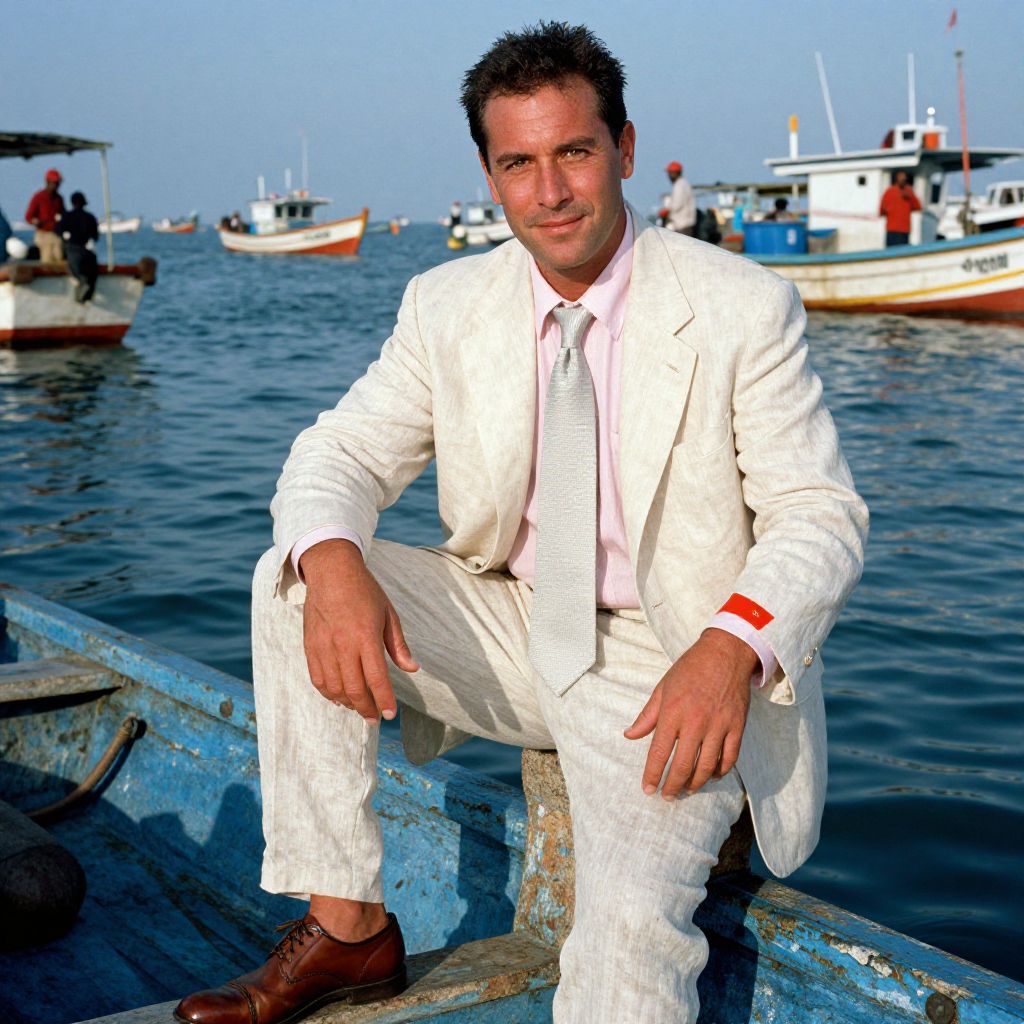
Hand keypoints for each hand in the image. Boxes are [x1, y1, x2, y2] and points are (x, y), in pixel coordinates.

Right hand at [300, 540, 418, 720]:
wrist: (331, 572)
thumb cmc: (364, 591)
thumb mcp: (388, 614)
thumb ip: (398, 645)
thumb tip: (412, 668)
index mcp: (366, 636)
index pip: (376, 678)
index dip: (384, 700)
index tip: (389, 715)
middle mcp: (343, 645)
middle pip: (354, 689)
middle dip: (367, 709)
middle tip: (375, 718)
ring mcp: (324, 647)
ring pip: (334, 688)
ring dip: (348, 704)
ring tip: (360, 708)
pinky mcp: (310, 646)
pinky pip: (317, 679)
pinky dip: (328, 693)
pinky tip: (339, 698)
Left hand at [623, 629, 756, 797]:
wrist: (725, 654)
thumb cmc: (690, 669)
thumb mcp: (663, 688)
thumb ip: (647, 715)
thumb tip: (629, 735)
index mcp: (673, 712)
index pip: (659, 752)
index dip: (652, 774)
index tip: (648, 789)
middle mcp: (696, 722)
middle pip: (683, 765)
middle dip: (672, 786)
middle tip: (667, 796)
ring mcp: (718, 725)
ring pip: (707, 767)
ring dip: (696, 783)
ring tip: (687, 789)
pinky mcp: (737, 726)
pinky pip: (729, 758)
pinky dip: (720, 771)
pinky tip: (712, 776)